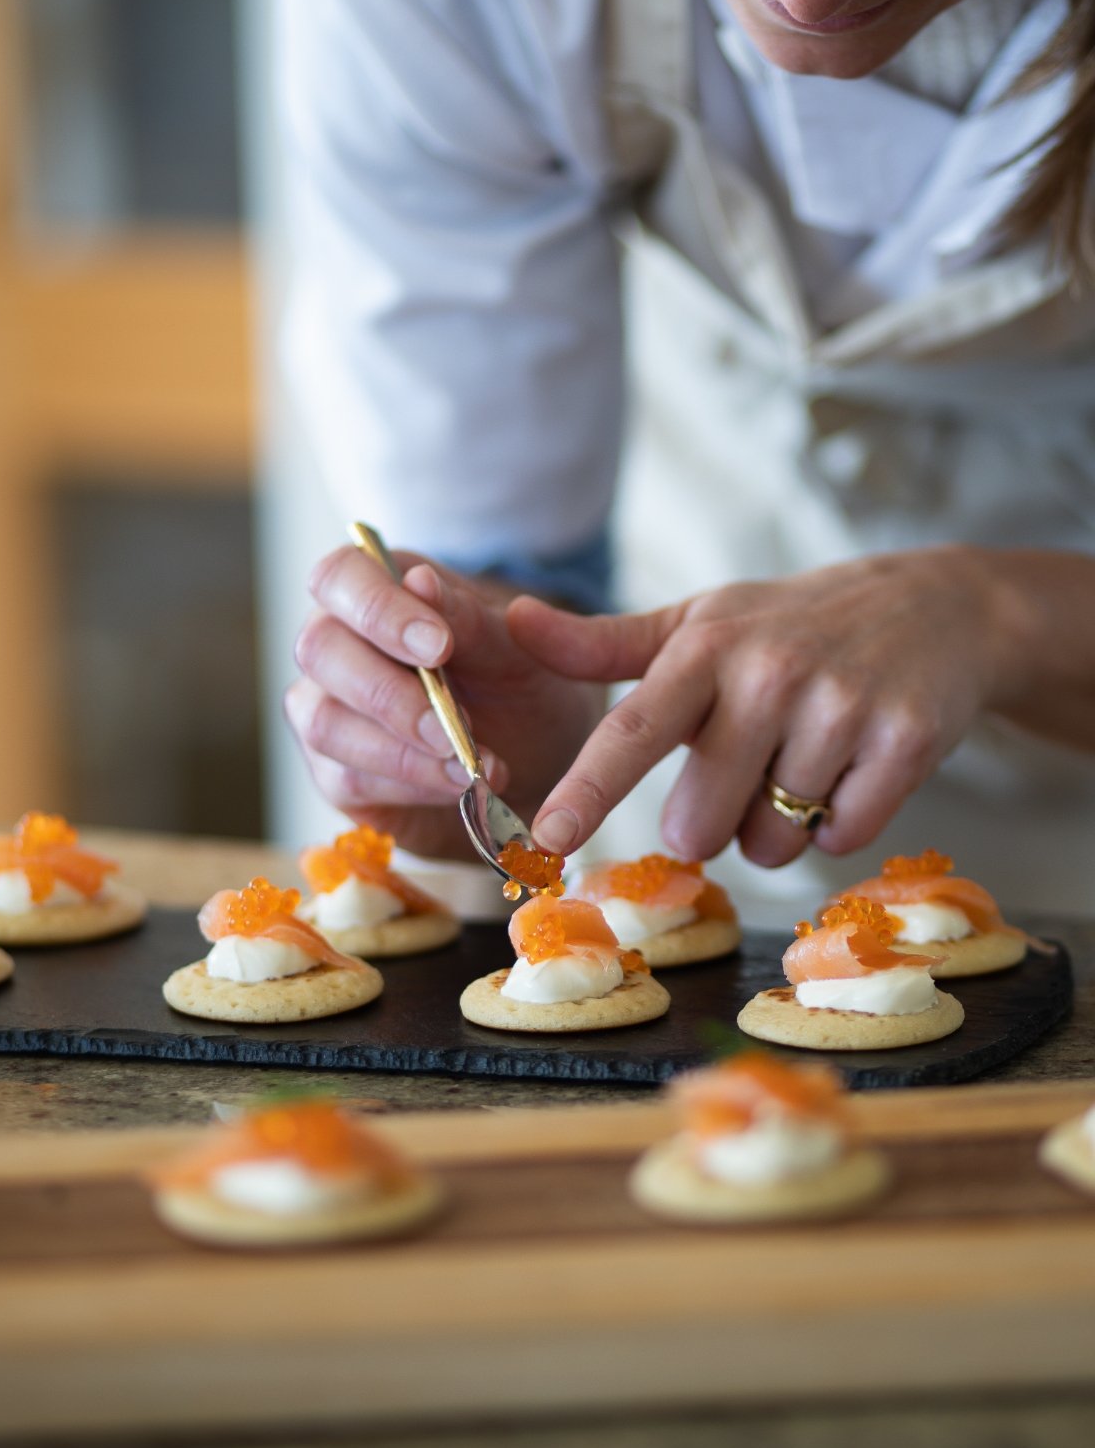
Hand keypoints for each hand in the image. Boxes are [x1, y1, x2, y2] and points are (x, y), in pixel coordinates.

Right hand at [287, 547, 604, 859]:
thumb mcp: (506, 647)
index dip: (378, 610)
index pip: (338, 577)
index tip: (439, 646)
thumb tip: (421, 582)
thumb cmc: (509, 679)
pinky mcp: (335, 772)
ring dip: (402, 750)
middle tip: (454, 724)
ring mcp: (324, 709)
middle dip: (388, 692)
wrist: (532, 752)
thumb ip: (465, 617)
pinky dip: (410, 784)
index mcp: (371, 589)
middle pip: (317, 649)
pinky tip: (456, 784)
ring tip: (467, 764)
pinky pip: (350, 779)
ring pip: (324, 723)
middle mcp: (335, 643)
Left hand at [509, 547, 1008, 866]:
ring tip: (805, 759)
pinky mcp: (904, 741)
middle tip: (746, 768)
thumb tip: (511, 622)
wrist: (936, 607)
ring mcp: (841, 707)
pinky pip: (841, 838)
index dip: (588, 790)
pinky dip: (841, 822)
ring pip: (772, 840)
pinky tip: (853, 767)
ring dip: (780, 825)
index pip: (633, 730)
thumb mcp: (698, 622)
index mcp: (705, 650)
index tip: (548, 837)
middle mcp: (769, 675)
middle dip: (713, 821)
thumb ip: (602, 643)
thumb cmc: (791, 624)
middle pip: (699, 822)